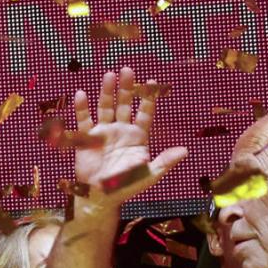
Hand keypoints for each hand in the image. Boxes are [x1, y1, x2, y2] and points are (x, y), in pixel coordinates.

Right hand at [70, 67, 186, 210]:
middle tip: (127, 70)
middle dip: (127, 88)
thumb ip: (165, 162)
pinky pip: (84, 121)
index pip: (145, 113)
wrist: (100, 197)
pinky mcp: (86, 139)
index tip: (151, 82)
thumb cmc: (126, 187)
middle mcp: (121, 131)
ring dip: (107, 92)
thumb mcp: (148, 176)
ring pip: (106, 108)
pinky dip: (82, 108)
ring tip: (109, 75)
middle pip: (125, 105)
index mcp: (138, 137)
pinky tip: (82, 94)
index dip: (148, 98)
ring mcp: (103, 133)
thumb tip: (185, 151)